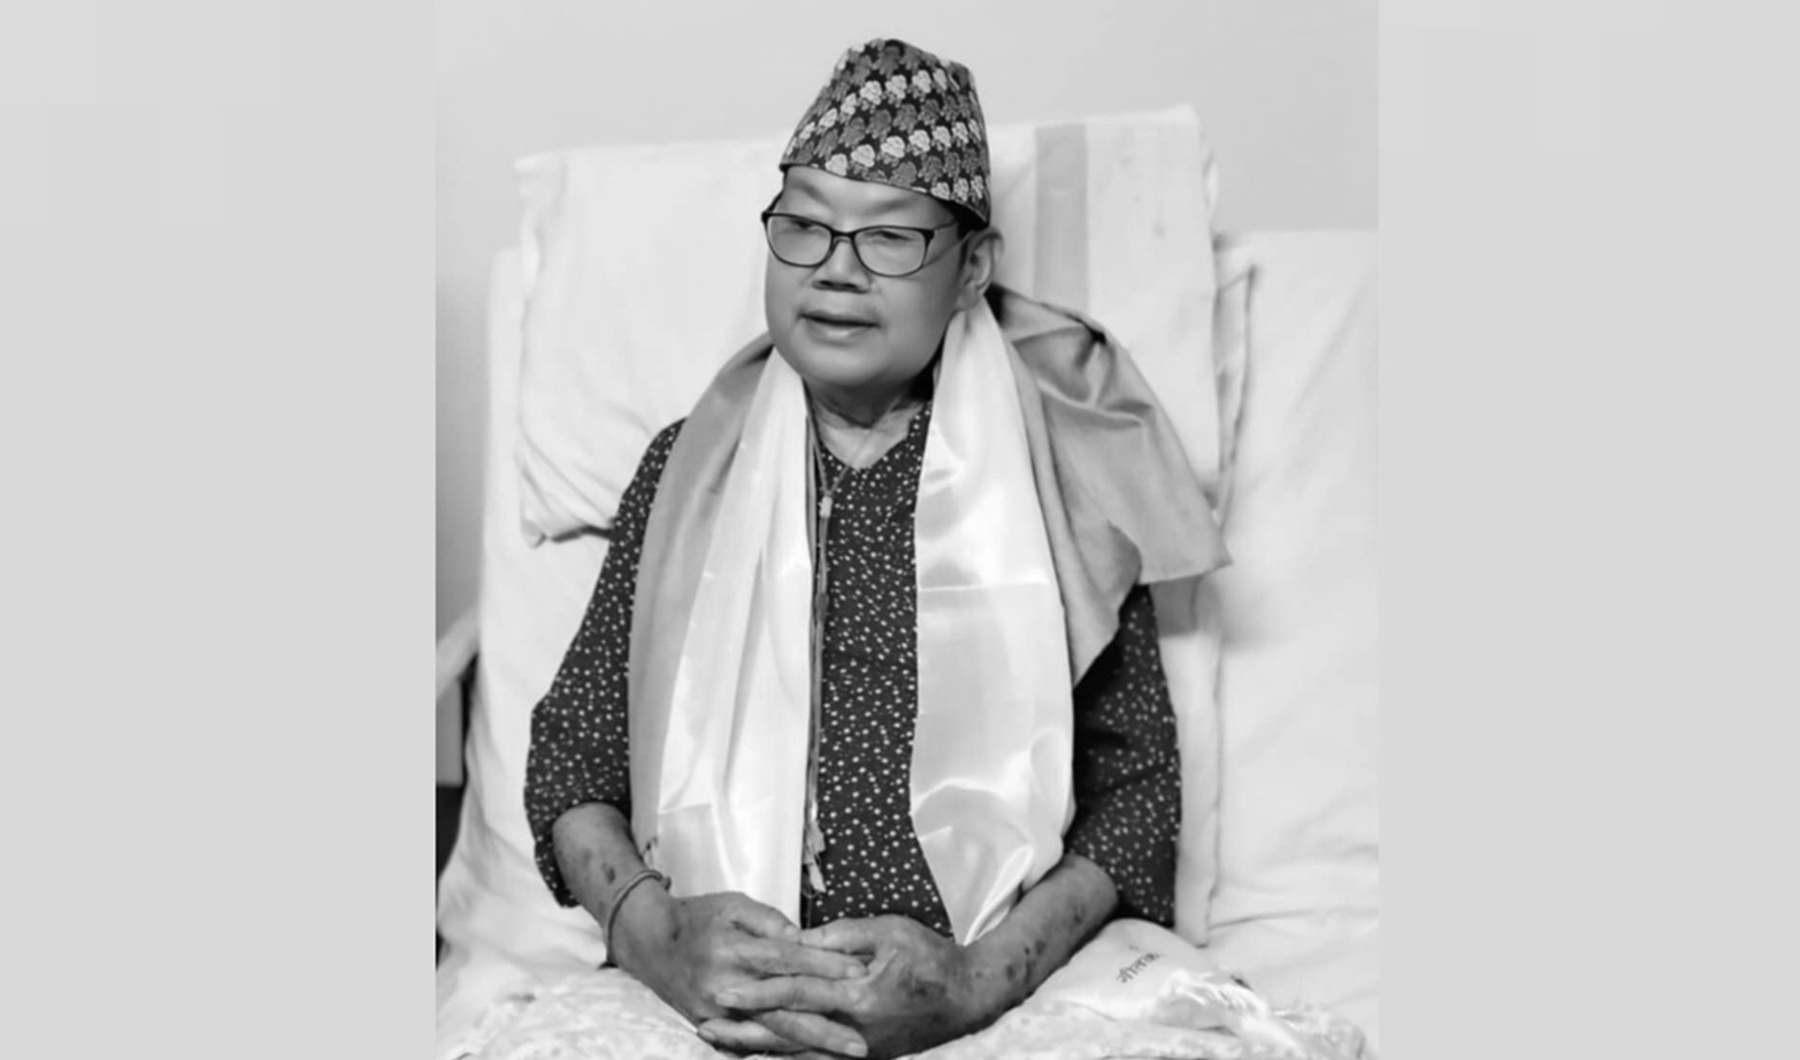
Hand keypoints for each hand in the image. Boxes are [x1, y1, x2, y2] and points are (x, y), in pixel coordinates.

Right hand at [610, 889, 871, 1056]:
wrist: (651, 944)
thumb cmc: (698, 918)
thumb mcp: (733, 904)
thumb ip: (769, 920)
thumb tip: (803, 937)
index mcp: (734, 950)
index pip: (788, 960)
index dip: (825, 966)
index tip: (859, 972)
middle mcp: (726, 987)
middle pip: (784, 1011)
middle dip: (825, 1028)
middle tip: (860, 1042)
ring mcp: (717, 1013)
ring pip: (771, 1033)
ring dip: (810, 1046)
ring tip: (843, 1054)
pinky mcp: (711, 1027)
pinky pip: (751, 1044)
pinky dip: (781, 1051)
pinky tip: (810, 1057)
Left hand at [697, 915, 996, 1059]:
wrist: (969, 997)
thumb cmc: (931, 957)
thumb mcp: (889, 931)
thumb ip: (841, 935)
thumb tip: (797, 938)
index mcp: (858, 998)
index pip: (796, 993)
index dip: (757, 990)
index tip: (723, 989)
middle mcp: (853, 1032)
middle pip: (786, 1034)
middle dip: (742, 1030)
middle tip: (704, 1024)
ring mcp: (858, 1049)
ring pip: (796, 1052)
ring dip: (755, 1047)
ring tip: (719, 1041)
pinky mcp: (863, 1055)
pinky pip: (815, 1058)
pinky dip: (784, 1055)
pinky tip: (760, 1052)